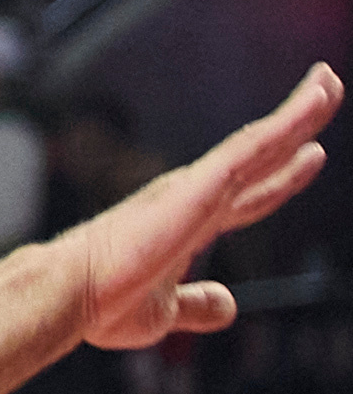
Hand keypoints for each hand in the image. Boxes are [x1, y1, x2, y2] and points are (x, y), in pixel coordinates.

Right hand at [65, 62, 337, 348]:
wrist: (68, 295)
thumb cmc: (99, 305)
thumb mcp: (165, 313)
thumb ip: (198, 306)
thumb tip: (228, 307)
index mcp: (188, 225)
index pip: (249, 193)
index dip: (283, 176)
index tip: (314, 153)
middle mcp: (194, 197)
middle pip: (261, 155)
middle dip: (297, 125)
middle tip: (325, 89)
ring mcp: (198, 188)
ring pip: (261, 141)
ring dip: (300, 110)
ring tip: (327, 80)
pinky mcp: (200, 185)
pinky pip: (255, 145)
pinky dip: (289, 120)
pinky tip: (315, 99)